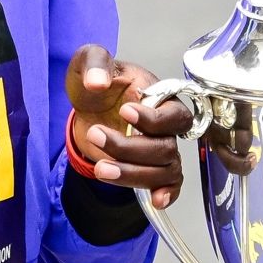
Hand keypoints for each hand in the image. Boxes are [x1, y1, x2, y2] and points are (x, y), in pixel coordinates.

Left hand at [65, 44, 190, 207]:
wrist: (89, 105)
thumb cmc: (97, 81)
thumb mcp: (90, 61)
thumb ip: (94, 63)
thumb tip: (97, 80)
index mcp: (159, 97)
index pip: (172, 114)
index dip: (153, 119)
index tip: (125, 112)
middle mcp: (164, 126)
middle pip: (164, 147)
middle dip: (129, 148)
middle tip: (96, 135)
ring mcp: (158, 148)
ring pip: (164, 169)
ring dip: (133, 173)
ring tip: (100, 169)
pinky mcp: (149, 167)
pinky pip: (170, 183)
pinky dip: (168, 193)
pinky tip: (155, 200)